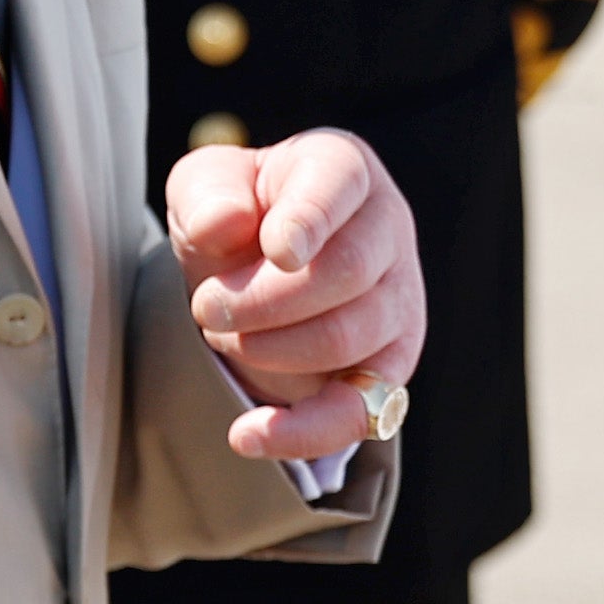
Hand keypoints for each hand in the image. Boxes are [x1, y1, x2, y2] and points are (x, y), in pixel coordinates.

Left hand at [164, 128, 424, 462]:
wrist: (251, 276)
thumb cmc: (235, 220)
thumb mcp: (205, 188)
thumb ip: (208, 192)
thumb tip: (226, 224)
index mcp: (343, 169)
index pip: (340, 183)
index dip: (311, 219)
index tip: (277, 251)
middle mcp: (387, 229)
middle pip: (350, 270)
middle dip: (266, 301)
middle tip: (206, 310)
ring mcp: (397, 302)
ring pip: (353, 337)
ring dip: (273, 348)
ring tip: (224, 337)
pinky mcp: (389, 369)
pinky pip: (359, 413)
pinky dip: (304, 430)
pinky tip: (249, 434)